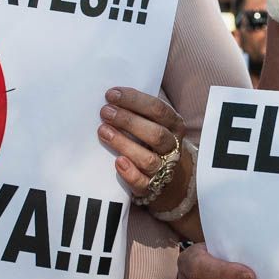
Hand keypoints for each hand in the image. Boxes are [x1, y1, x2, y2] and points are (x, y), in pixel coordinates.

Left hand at [97, 87, 187, 205]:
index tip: (111, 94)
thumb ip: (140, 107)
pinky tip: (117, 162)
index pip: (158, 109)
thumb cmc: (153, 138)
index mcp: (174, 125)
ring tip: (103, 132)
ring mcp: (164, 168)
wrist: (170, 174)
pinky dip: (130, 173)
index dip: (134, 100)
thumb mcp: (154, 120)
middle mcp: (172, 146)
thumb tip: (113, 91)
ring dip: (124, 144)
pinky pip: (143, 183)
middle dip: (128, 121)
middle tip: (105, 112)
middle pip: (155, 134)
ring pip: (148, 159)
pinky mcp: (151, 186)